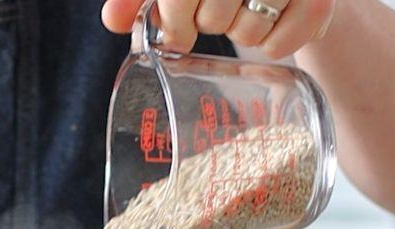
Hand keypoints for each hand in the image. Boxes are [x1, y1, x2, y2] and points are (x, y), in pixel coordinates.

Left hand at [102, 0, 335, 59]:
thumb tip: (114, 21)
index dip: (174, 19)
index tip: (175, 32)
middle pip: (213, 16)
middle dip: (206, 25)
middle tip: (212, 17)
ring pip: (247, 30)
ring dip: (239, 34)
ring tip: (242, 16)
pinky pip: (280, 44)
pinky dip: (271, 47)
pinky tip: (269, 28)